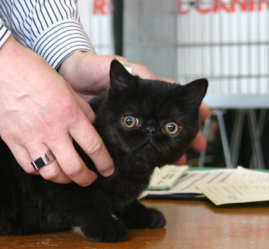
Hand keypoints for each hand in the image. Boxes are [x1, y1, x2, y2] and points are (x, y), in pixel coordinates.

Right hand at [0, 36, 113, 185]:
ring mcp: (31, 137)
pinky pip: (29, 166)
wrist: (0, 66)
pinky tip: (45, 166)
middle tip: (91, 178)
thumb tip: (91, 126)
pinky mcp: (13, 141)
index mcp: (69, 114)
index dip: (104, 163)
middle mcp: (52, 129)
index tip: (108, 170)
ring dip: (64, 179)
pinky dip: (40, 171)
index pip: (94, 147)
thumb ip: (81, 109)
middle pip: (74, 167)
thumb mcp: (66, 87)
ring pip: (51, 173)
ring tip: (68, 176)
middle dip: (86, 178)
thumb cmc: (33, 71)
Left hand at [58, 51, 209, 163]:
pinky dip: (147, 153)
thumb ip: (137, 75)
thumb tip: (162, 82)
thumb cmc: (88, 68)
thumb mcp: (114, 66)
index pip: (171, 97)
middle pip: (166, 121)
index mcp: (141, 88)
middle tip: (199, 147)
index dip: (189, 106)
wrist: (64, 79)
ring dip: (169, 148)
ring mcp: (127, 119)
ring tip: (181, 161)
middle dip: (185, 135)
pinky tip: (156, 162)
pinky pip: (134, 144)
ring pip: (154, 135)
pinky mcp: (113, 131)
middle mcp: (137, 105)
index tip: (204, 116)